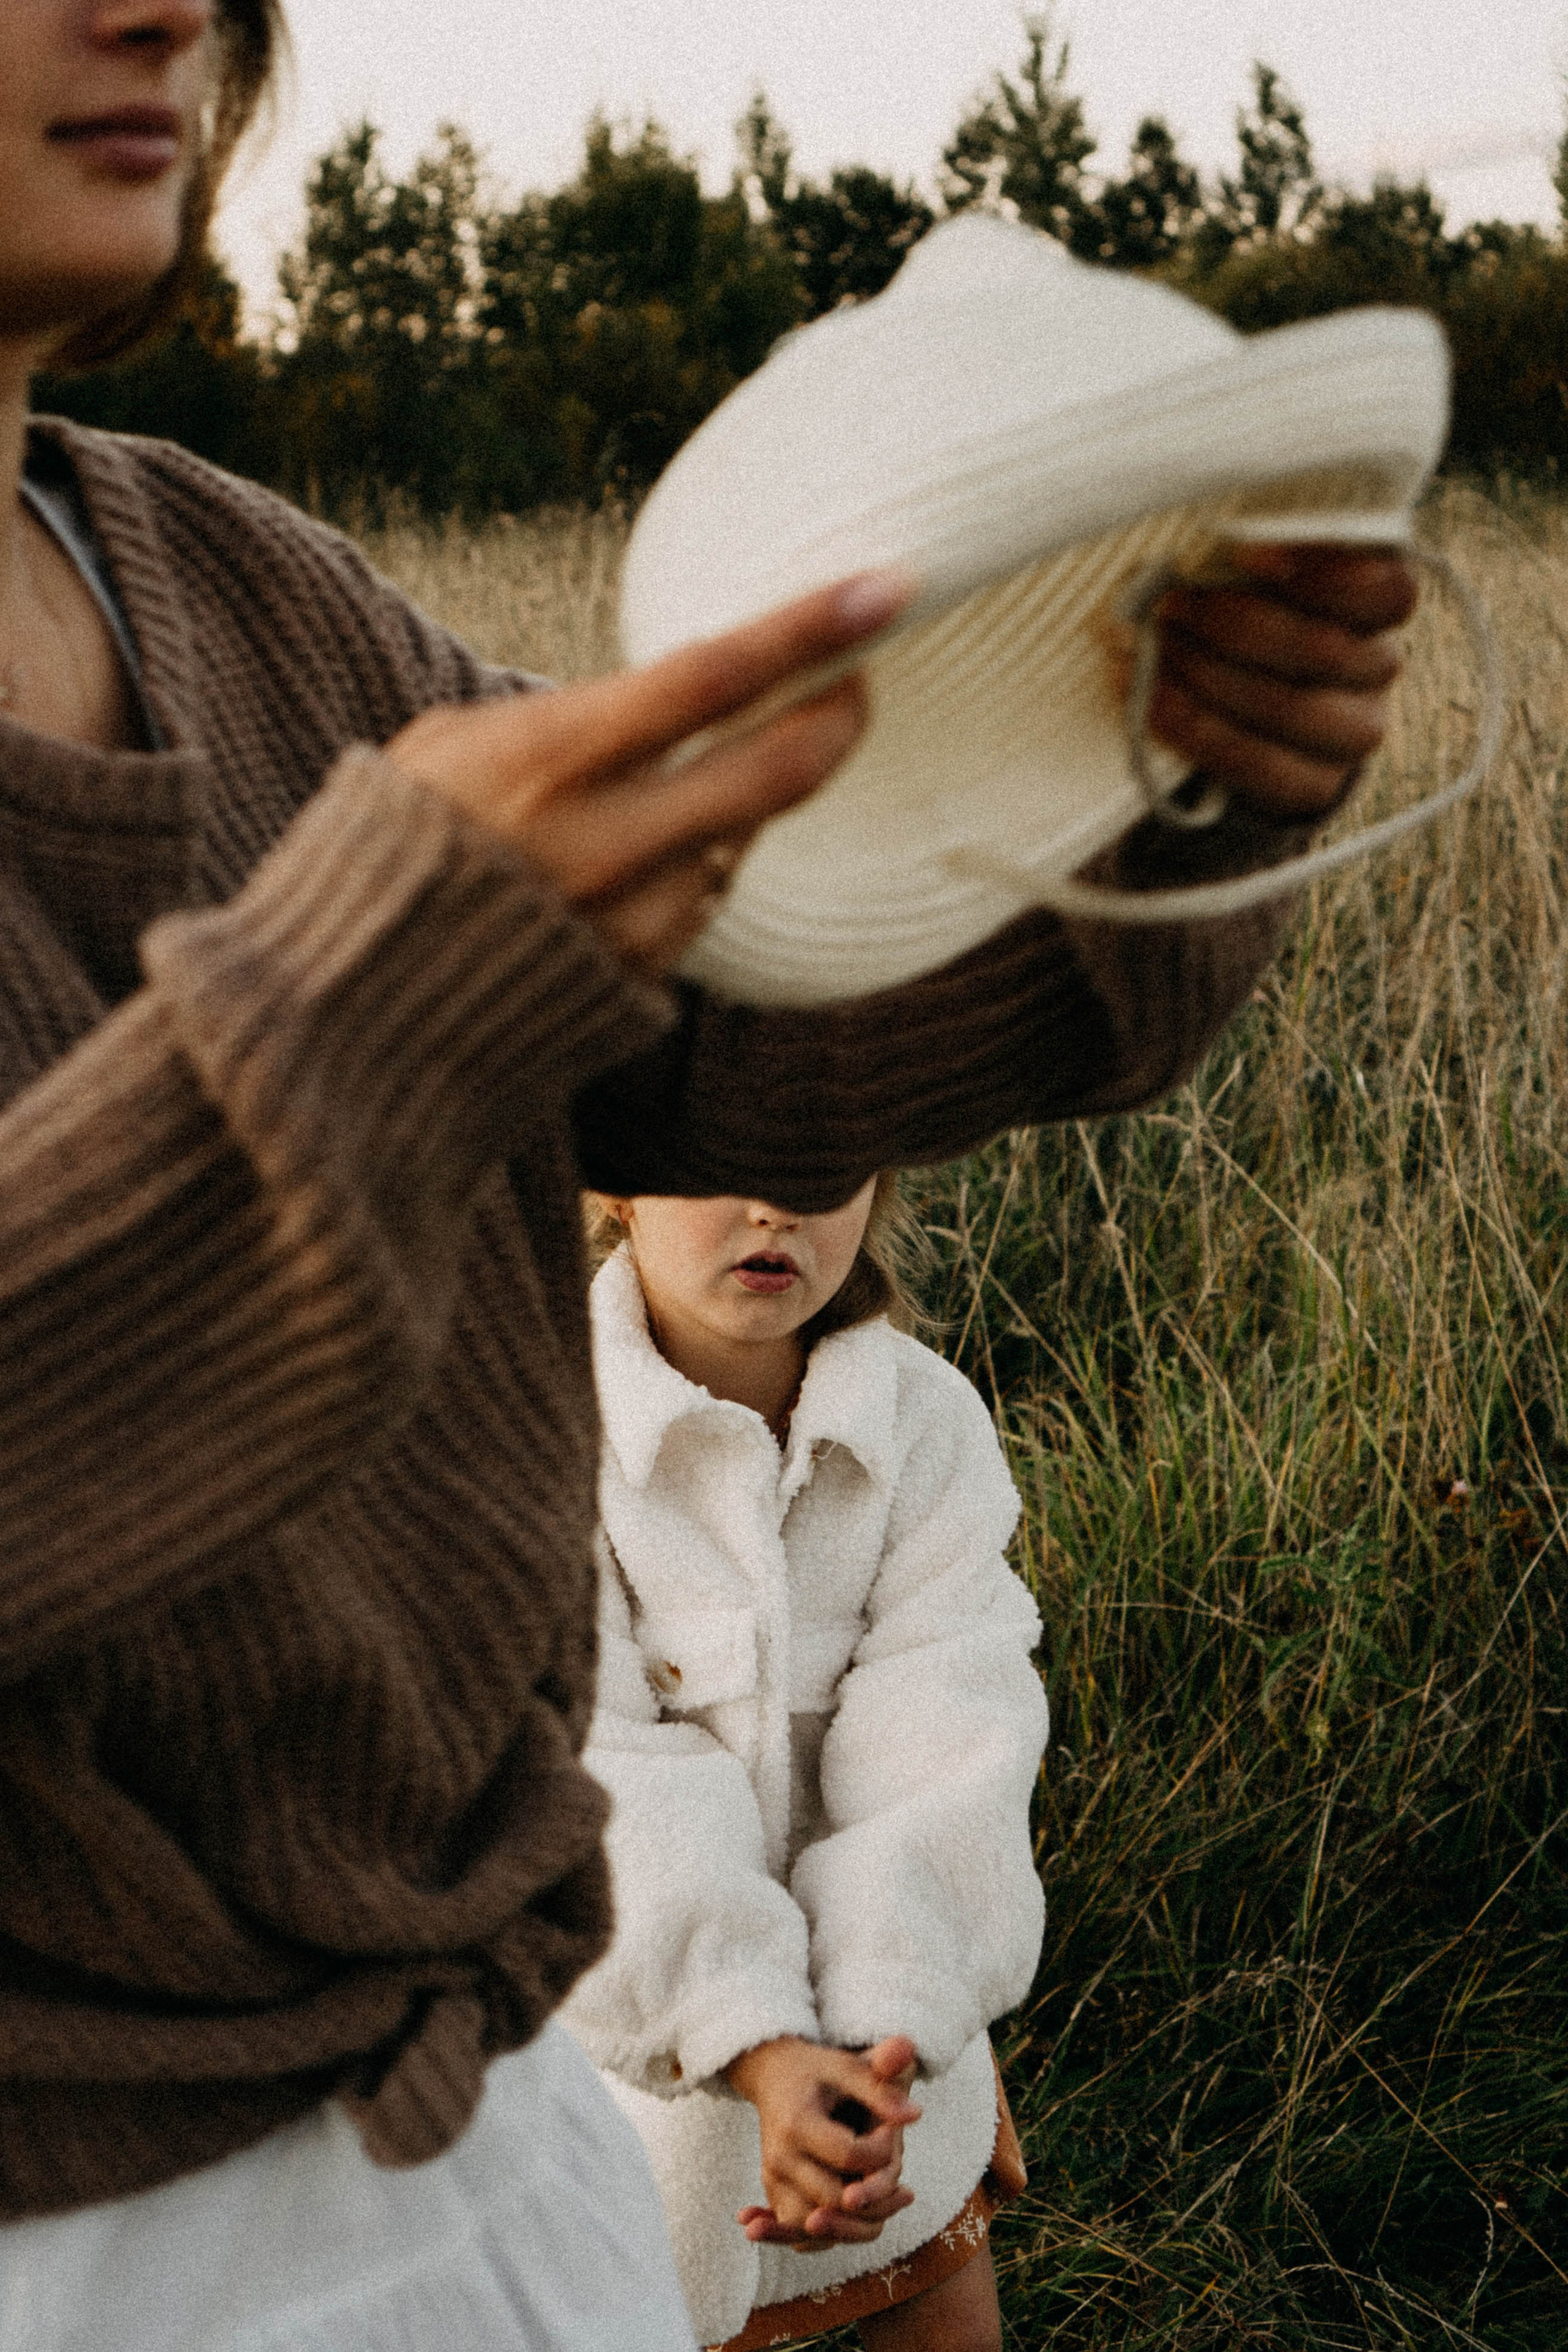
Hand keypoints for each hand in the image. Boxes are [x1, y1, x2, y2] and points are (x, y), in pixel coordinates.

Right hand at [386, 571, 912, 972]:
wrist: (349, 1014)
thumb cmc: (389, 848)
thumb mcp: (450, 748)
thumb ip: (563, 717)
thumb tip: (672, 690)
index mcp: (549, 760)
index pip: (712, 677)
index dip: (809, 629)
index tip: (883, 588)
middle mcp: (606, 844)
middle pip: (778, 769)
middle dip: (838, 715)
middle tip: (855, 681)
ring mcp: (634, 921)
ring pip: (744, 837)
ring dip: (748, 797)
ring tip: (705, 772)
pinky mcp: (642, 981)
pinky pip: (702, 902)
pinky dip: (695, 864)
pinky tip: (646, 854)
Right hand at [726, 2035, 921, 2249]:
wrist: (774, 2076)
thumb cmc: (818, 2070)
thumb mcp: (848, 2068)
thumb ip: (880, 2090)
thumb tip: (914, 2115)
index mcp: (797, 2122)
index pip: (848, 2155)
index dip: (880, 2151)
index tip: (893, 2134)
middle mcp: (779, 2158)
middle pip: (833, 2199)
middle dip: (874, 2199)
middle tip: (902, 2186)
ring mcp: (773, 2180)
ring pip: (816, 2228)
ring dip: (855, 2226)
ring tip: (889, 2205)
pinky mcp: (775, 2194)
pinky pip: (801, 2233)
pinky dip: (831, 2234)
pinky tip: (861, 2220)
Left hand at [1148, 543, 1417, 822]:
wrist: (1236, 725)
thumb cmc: (1237, 628)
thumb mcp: (1241, 584)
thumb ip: (1232, 566)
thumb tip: (1176, 557)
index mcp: (1376, 605)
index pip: (1386, 589)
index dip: (1324, 572)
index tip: (1244, 555)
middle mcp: (1377, 667)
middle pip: (1322, 649)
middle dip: (1230, 624)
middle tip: (1166, 606)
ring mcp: (1355, 732)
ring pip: (1289, 707)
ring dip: (1207, 674)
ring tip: (1149, 652)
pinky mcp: (1316, 785)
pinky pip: (1258, 763)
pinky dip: (1194, 729)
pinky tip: (1148, 702)